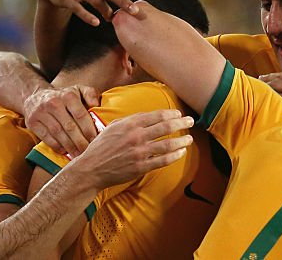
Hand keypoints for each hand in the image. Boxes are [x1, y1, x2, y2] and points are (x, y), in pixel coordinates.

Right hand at [24, 85, 99, 156]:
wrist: (35, 96)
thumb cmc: (63, 96)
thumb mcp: (78, 89)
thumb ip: (90, 94)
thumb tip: (96, 105)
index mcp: (68, 95)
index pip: (80, 115)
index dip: (89, 129)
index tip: (95, 140)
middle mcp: (54, 103)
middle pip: (69, 126)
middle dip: (80, 141)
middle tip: (87, 151)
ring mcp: (41, 113)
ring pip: (58, 133)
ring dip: (69, 146)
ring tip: (78, 154)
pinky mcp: (33, 122)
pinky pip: (46, 137)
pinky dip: (56, 146)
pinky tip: (64, 151)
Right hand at [71, 109, 193, 187]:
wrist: (91, 168)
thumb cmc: (102, 146)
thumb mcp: (114, 127)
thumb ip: (131, 121)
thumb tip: (148, 116)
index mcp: (130, 124)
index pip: (157, 115)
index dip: (172, 114)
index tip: (179, 114)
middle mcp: (136, 136)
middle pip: (166, 127)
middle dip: (182, 123)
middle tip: (191, 122)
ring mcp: (139, 152)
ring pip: (167, 144)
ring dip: (182, 140)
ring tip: (189, 139)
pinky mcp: (140, 166)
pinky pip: (162, 160)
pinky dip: (174, 155)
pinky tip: (181, 152)